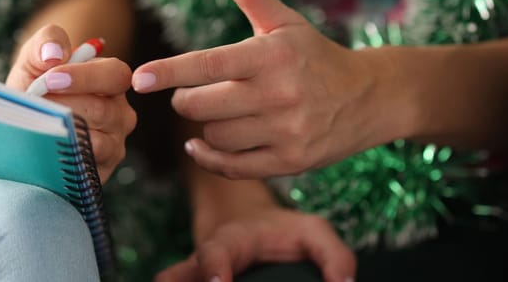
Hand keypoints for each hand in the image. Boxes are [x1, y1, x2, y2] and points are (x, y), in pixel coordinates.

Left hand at [5, 25, 135, 180]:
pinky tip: (45, 147)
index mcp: (111, 81)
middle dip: (64, 107)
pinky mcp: (100, 172)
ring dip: (61, 133)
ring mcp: (113, 145)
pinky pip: (86, 166)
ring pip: (95, 141)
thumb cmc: (34, 88)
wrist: (22, 127)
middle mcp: (120, 114)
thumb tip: (54, 54)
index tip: (49, 79)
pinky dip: (64, 156)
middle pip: (103, 110)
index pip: (114, 75)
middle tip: (35, 105)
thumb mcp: (34, 59)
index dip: (84, 77)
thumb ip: (46, 42)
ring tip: (36, 125)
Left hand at [132, 0, 411, 177]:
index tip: (140, 78)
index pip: (210, 64)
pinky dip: (210, 158)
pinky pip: (233, 167)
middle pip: (201, 106)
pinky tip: (201, 146)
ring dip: (205, 127)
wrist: (369, 98)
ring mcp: (286, 131)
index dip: (171, 71)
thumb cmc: (315, 57)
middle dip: (186, 100)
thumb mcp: (286, 24)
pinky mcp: (291, 161)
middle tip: (189, 94)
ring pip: (215, 136)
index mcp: (272, 56)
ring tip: (217, 114)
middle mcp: (279, 94)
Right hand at [156, 204, 355, 281]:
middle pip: (183, 274)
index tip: (218, 281)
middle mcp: (201, 264)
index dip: (212, 268)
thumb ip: (334, 257)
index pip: (215, 253)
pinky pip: (176, 280)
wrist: (247, 230)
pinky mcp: (191, 280)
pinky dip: (182, 280)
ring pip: (173, 277)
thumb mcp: (312, 232)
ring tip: (198, 281)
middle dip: (194, 275)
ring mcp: (192, 277)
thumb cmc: (281, 233)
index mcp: (229, 242)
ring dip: (184, 278)